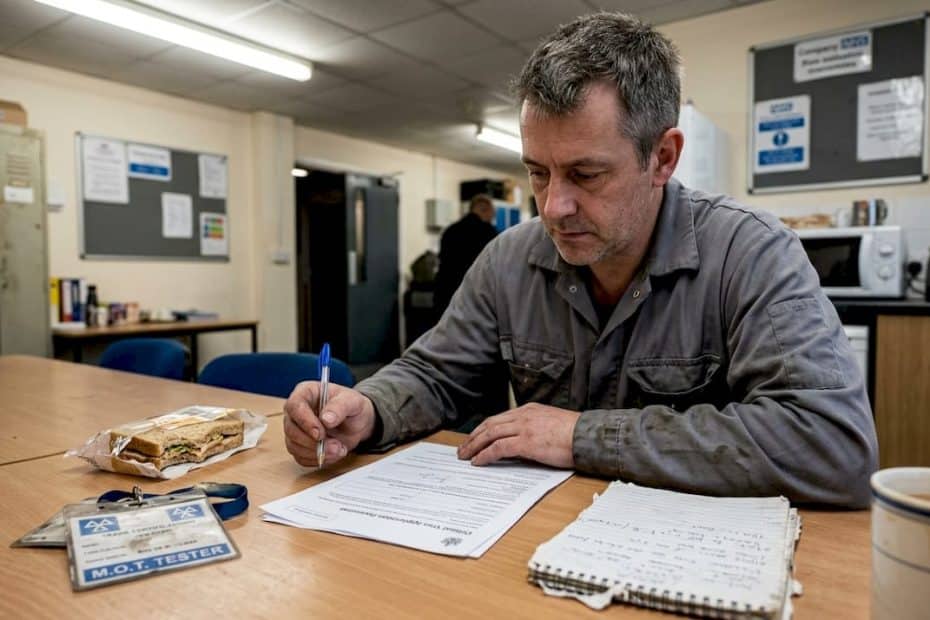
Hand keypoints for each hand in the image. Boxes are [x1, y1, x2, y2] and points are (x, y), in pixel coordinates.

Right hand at [283, 381, 376, 467]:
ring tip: (339, 449)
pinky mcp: (300, 445)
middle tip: (334, 445)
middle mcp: (296, 411)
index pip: (294, 406)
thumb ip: (339, 407)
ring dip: (317, 453)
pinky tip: (334, 454)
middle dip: (312, 442)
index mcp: (305, 393)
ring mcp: (296, 429)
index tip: (319, 433)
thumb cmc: (351, 406)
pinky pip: (301, 457)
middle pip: (291, 429)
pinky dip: (318, 459)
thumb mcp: (352, 401)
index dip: (305, 421)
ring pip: (294, 446)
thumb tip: (326, 419)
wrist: (357, 422)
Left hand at [456, 403, 579, 467]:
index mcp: (530, 410)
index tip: (475, 437)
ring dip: (474, 445)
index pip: (500, 418)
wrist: (588, 435)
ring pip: (490, 434)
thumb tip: (524, 442)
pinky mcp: (526, 442)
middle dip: (474, 436)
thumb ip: (536, 428)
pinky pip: (498, 447)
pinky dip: (485, 455)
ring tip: (465, 455)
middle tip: (463, 448)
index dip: (484, 428)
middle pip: (490, 424)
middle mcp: (524, 415)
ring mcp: (524, 428)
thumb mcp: (552, 424)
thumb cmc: (576, 434)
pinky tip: (478, 461)